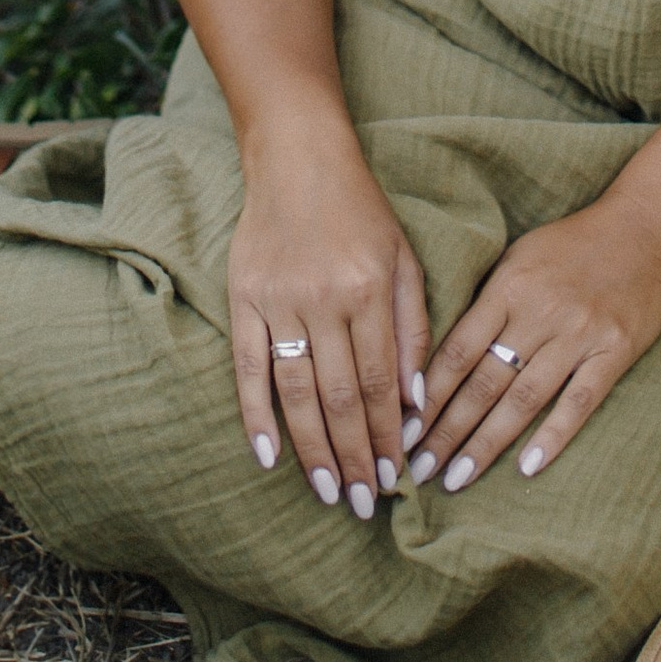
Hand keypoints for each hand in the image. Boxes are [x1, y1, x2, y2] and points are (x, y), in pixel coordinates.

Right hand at [227, 133, 429, 519]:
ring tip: (327, 491)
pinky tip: (267, 456)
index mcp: (370, 290)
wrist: (299, 158)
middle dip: (355, 457)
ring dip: (313, 449)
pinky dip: (255, 415)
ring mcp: (279, 301)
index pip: (381, 383)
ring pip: (297, 392)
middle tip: (362, 503)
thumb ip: (413, 329)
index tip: (395, 478)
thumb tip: (416, 401)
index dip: (387, 436)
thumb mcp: (405, 259)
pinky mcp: (244, 298)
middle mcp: (324, 300)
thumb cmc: (361, 210)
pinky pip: (249, 367)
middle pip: (341, 397)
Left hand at [408, 199, 660, 492]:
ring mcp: (580, 334)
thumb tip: (442, 354)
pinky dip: (553, 436)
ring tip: (455, 478)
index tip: (403, 430)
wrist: (645, 229)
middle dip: (446, 431)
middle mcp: (540, 313)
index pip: (458, 351)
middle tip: (417, 470)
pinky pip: (579, 401)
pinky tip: (527, 468)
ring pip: (523, 399)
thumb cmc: (572, 244)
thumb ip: (487, 302)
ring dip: (486, 443)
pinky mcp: (615, 352)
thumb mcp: (518, 257)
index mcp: (509, 287)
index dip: (428, 395)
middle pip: (484, 382)